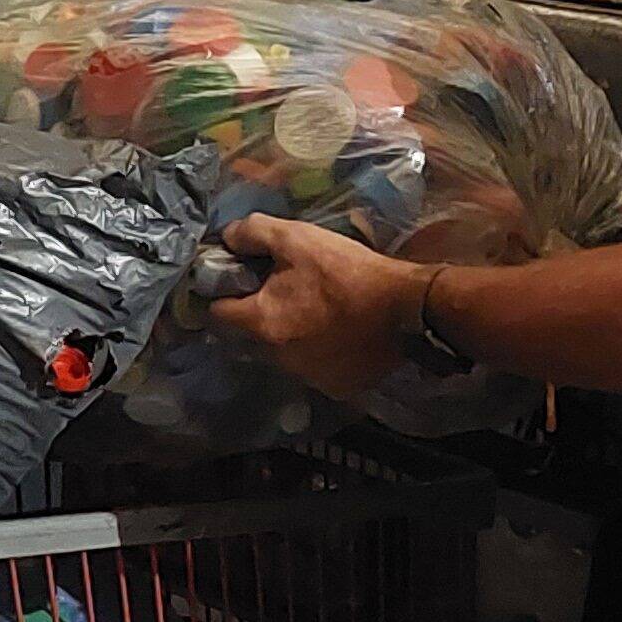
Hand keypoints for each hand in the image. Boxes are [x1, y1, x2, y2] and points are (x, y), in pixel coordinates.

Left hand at [200, 214, 419, 403]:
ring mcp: (305, 377)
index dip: (224, 292)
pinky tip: (336, 334)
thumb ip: (253, 234)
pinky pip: (313, 369)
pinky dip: (317, 353)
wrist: (404, 309)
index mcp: (259, 323)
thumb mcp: (296, 238)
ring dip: (288, 335)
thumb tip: (228, 238)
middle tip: (282, 289)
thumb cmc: (345, 272)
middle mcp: (275, 358)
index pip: (217, 312)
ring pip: (281, 354)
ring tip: (313, 310)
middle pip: (249, 335)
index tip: (241, 278)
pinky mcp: (334, 387)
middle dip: (257, 314)